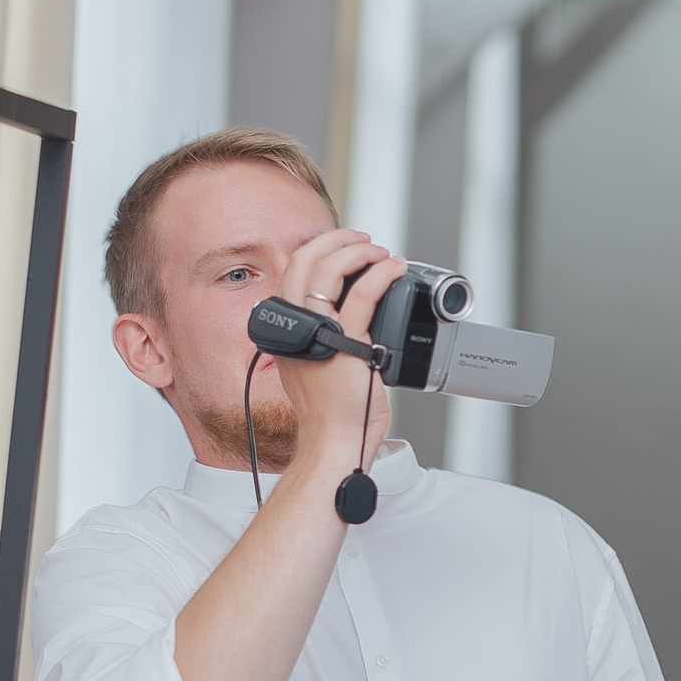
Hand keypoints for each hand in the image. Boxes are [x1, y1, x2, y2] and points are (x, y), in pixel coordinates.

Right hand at [272, 228, 401, 473]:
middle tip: (360, 238)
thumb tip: (348, 314)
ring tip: (379, 250)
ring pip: (329, 268)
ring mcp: (318, 331)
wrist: (335, 443)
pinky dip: (382, 272)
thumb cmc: (332, 414)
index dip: (318, 251)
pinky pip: (364, 293)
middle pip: (302, 261)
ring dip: (357, 249)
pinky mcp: (346, 340)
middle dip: (334, 239)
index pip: (293, 274)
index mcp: (286, 330)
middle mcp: (295, 326)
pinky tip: (394, 268)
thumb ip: (323, 339)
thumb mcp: (316, 367)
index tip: (341, 247)